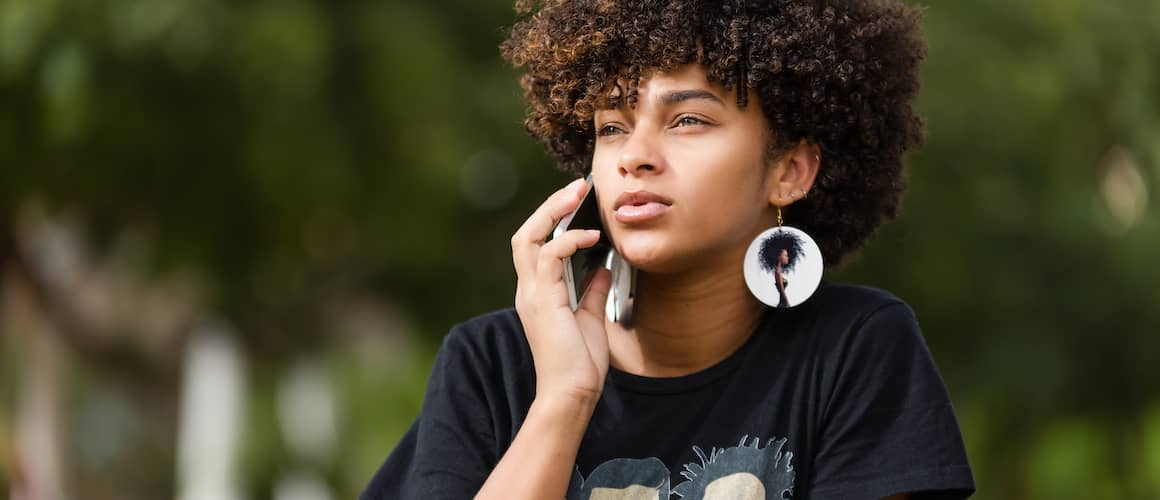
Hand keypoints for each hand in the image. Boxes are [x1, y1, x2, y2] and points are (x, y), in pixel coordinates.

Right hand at [511, 178, 612, 407]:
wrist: (573, 393)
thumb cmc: (580, 364)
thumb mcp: (591, 318)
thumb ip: (591, 289)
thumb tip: (602, 264)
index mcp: (537, 293)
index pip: (535, 244)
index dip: (553, 219)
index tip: (579, 201)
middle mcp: (528, 290)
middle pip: (526, 233)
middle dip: (550, 206)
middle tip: (578, 187)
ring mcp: (532, 294)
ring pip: (529, 237)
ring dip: (553, 212)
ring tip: (578, 195)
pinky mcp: (543, 300)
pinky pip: (549, 256)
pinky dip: (569, 240)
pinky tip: (591, 236)